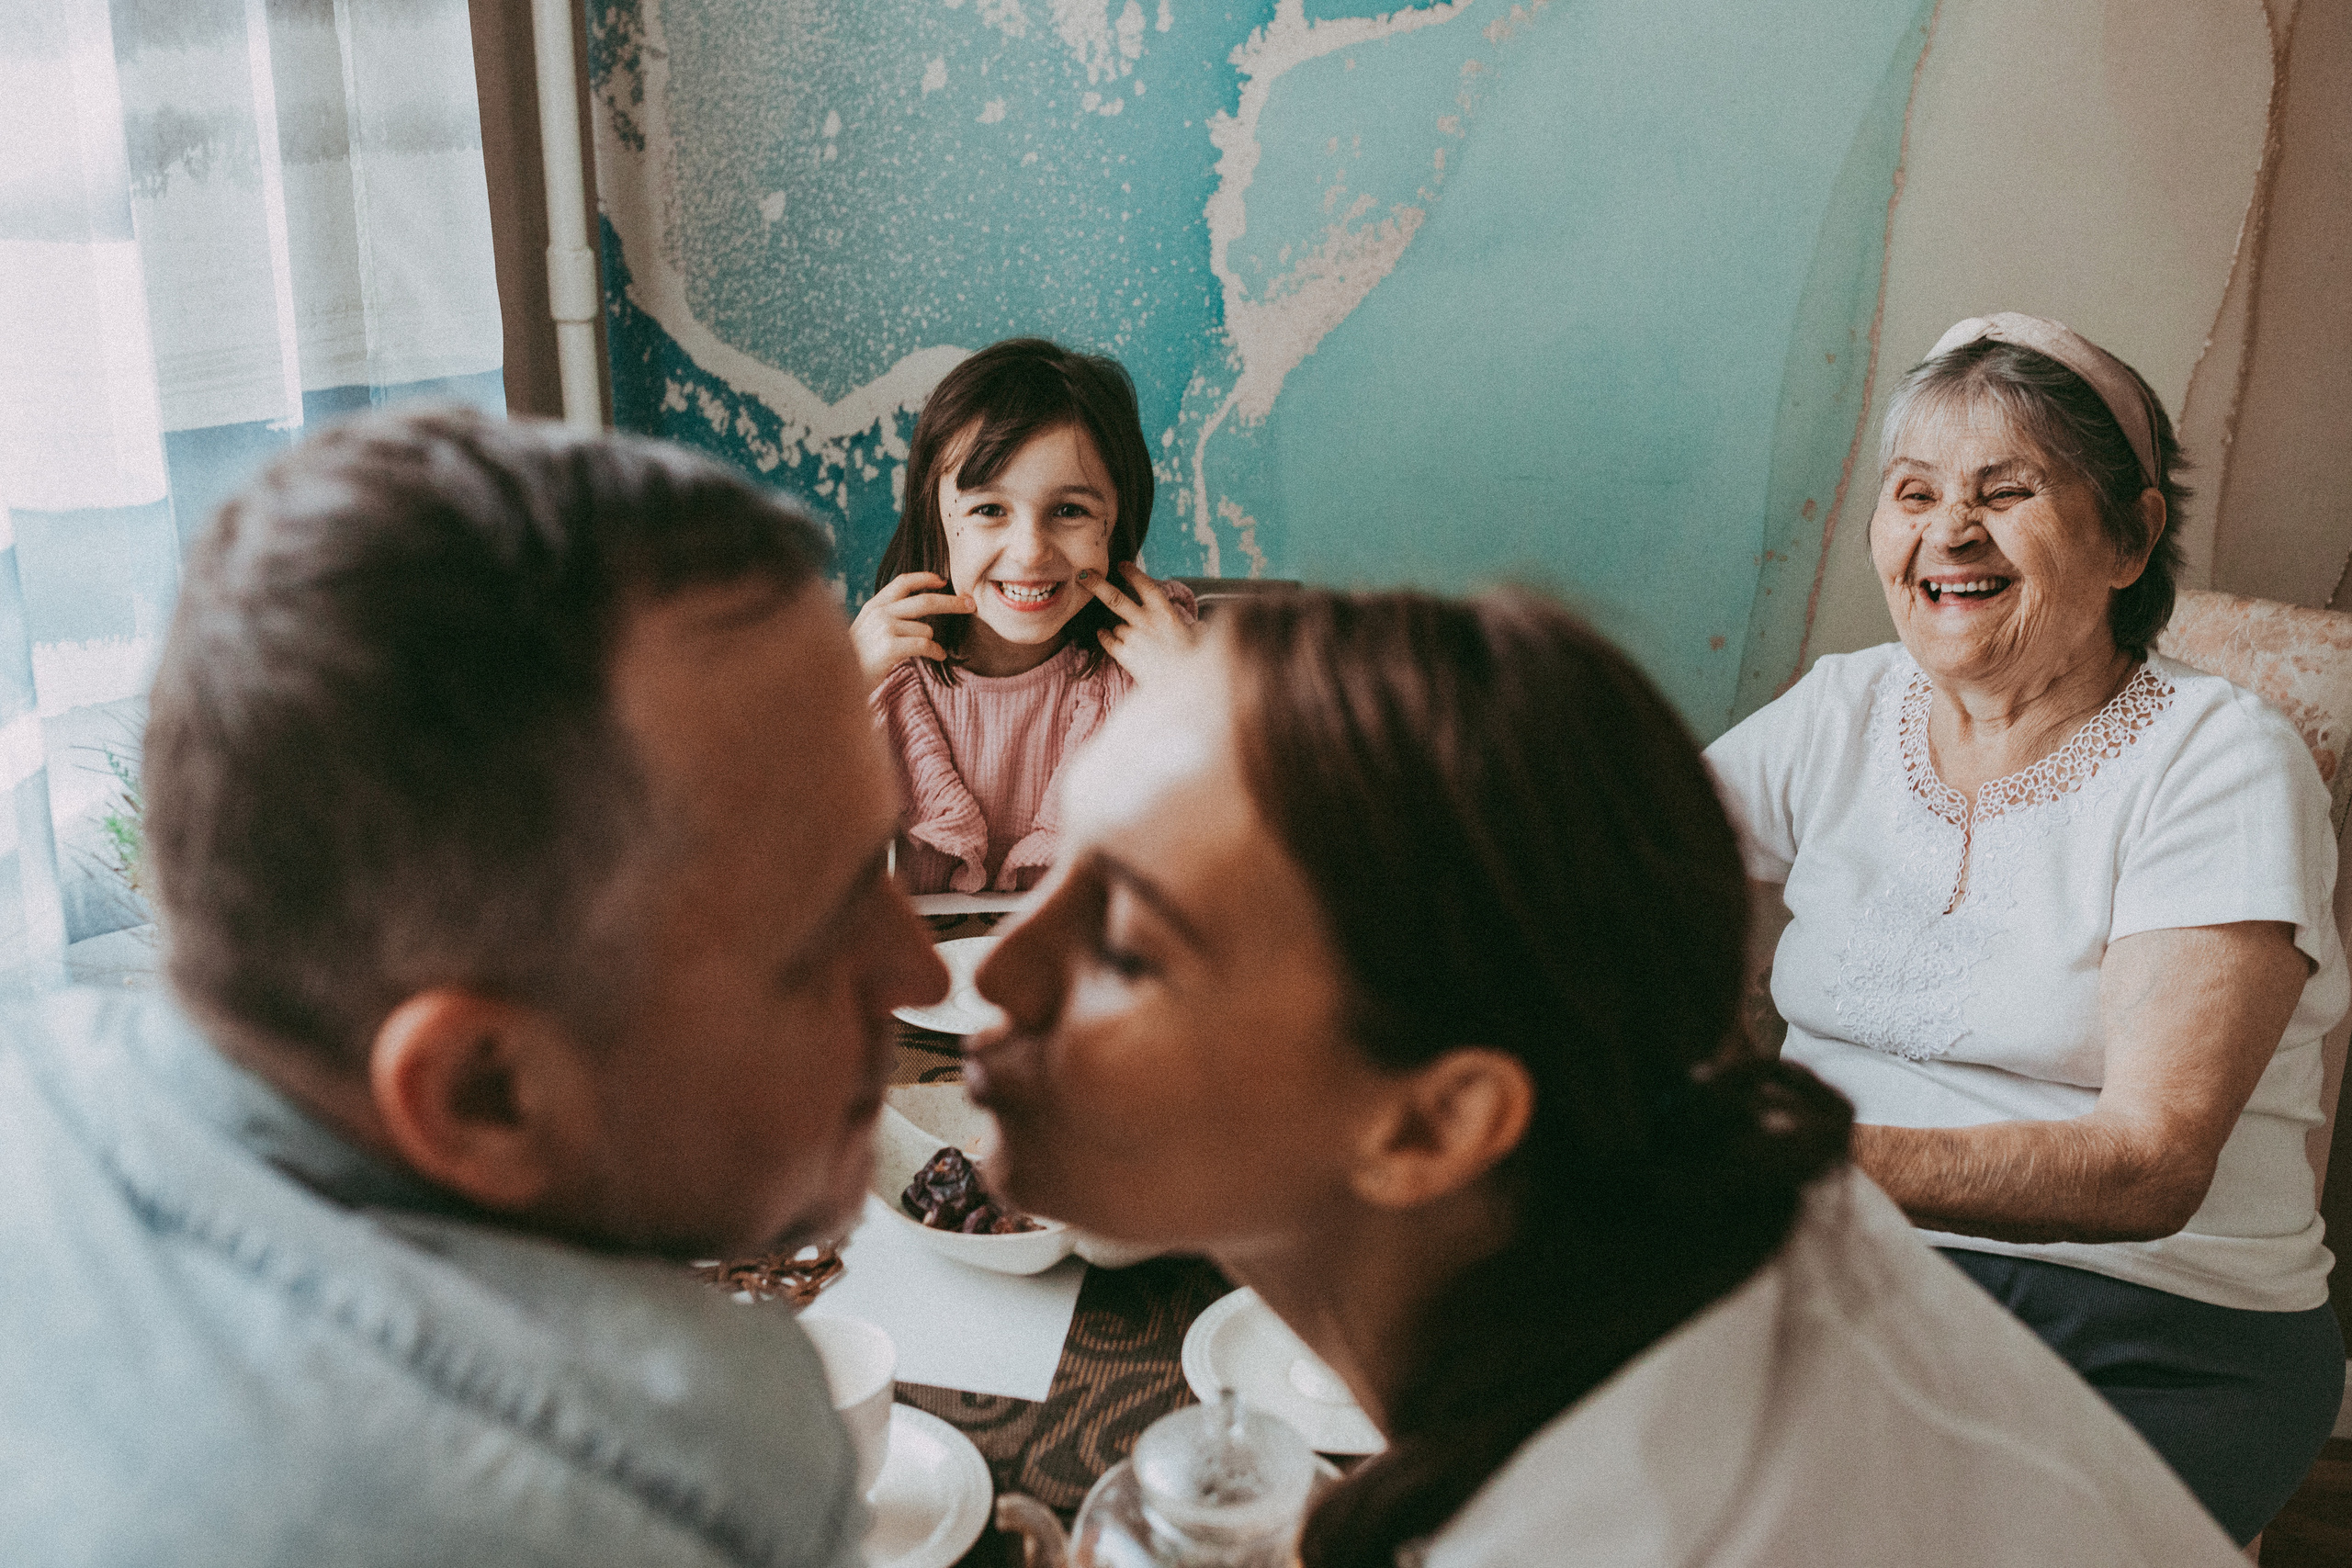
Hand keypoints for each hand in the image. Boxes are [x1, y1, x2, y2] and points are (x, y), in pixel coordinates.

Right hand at [851, 572, 970, 682]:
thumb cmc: (855, 661)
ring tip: (927, 653)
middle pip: (925, 601)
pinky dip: (937, 652)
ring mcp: (884, 628)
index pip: (902, 582)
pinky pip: (926, 645)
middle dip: (952, 602)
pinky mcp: (890, 646)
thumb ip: (886, 619)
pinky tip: (939, 656)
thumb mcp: (866, 631)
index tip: (943, 579)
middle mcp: (879, 612)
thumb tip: (919, 618)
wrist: (834, 681)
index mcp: (873, 606)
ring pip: (926, 630)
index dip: (925, 578)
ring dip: (931, 642)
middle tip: (971, 604)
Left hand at [1086, 561, 1196, 682]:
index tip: (1122, 565)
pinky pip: (1108, 641)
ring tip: (1130, 634)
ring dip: (1118, 626)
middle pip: (1114, 598)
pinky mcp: (1124, 655)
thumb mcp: (1201, 640)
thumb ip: (1196, 630)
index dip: (1132, 573)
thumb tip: (1200, 628)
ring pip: (1115, 624)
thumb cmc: (1194, 663)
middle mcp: (1145, 622)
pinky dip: (1105, 636)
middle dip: (1097, 584)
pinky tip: (1104, 634)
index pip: (1145, 585)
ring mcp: (1132, 638)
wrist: (1182, 687)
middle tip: (1084, 574)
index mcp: (1165, 613)